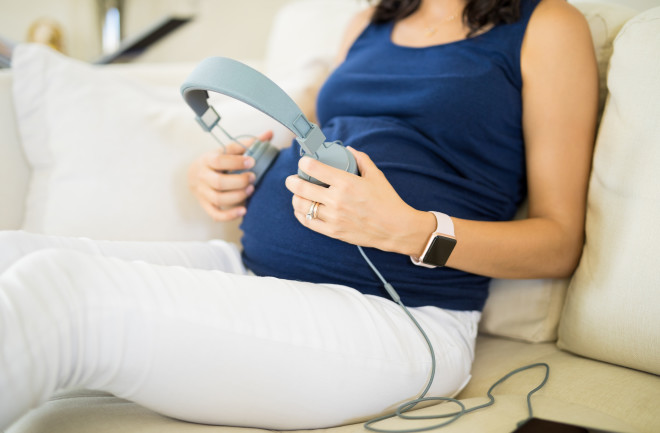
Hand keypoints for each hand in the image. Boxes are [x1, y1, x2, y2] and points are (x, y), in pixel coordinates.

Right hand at [188, 131, 272, 220]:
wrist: (194, 175)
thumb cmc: (217, 161)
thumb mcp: (227, 150)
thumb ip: (248, 143)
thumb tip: (270, 134)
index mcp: (207, 159)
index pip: (219, 161)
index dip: (236, 162)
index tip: (252, 161)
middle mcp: (203, 176)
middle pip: (219, 182)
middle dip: (239, 181)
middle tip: (253, 178)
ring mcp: (203, 193)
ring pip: (218, 199)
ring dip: (237, 196)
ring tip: (251, 190)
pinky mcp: (206, 206)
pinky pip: (216, 214)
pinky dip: (230, 215)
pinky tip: (244, 210)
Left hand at [284, 147, 434, 255]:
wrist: (395, 228)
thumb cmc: (387, 200)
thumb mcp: (376, 175)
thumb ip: (361, 159)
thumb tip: (349, 150)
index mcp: (346, 183)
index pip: (315, 168)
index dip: (304, 163)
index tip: (303, 162)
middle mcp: (336, 200)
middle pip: (301, 188)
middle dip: (292, 181)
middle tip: (292, 179)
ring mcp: (333, 217)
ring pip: (302, 206)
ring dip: (295, 198)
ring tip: (297, 194)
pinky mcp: (333, 231)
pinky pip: (308, 222)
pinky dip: (301, 214)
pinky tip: (301, 209)